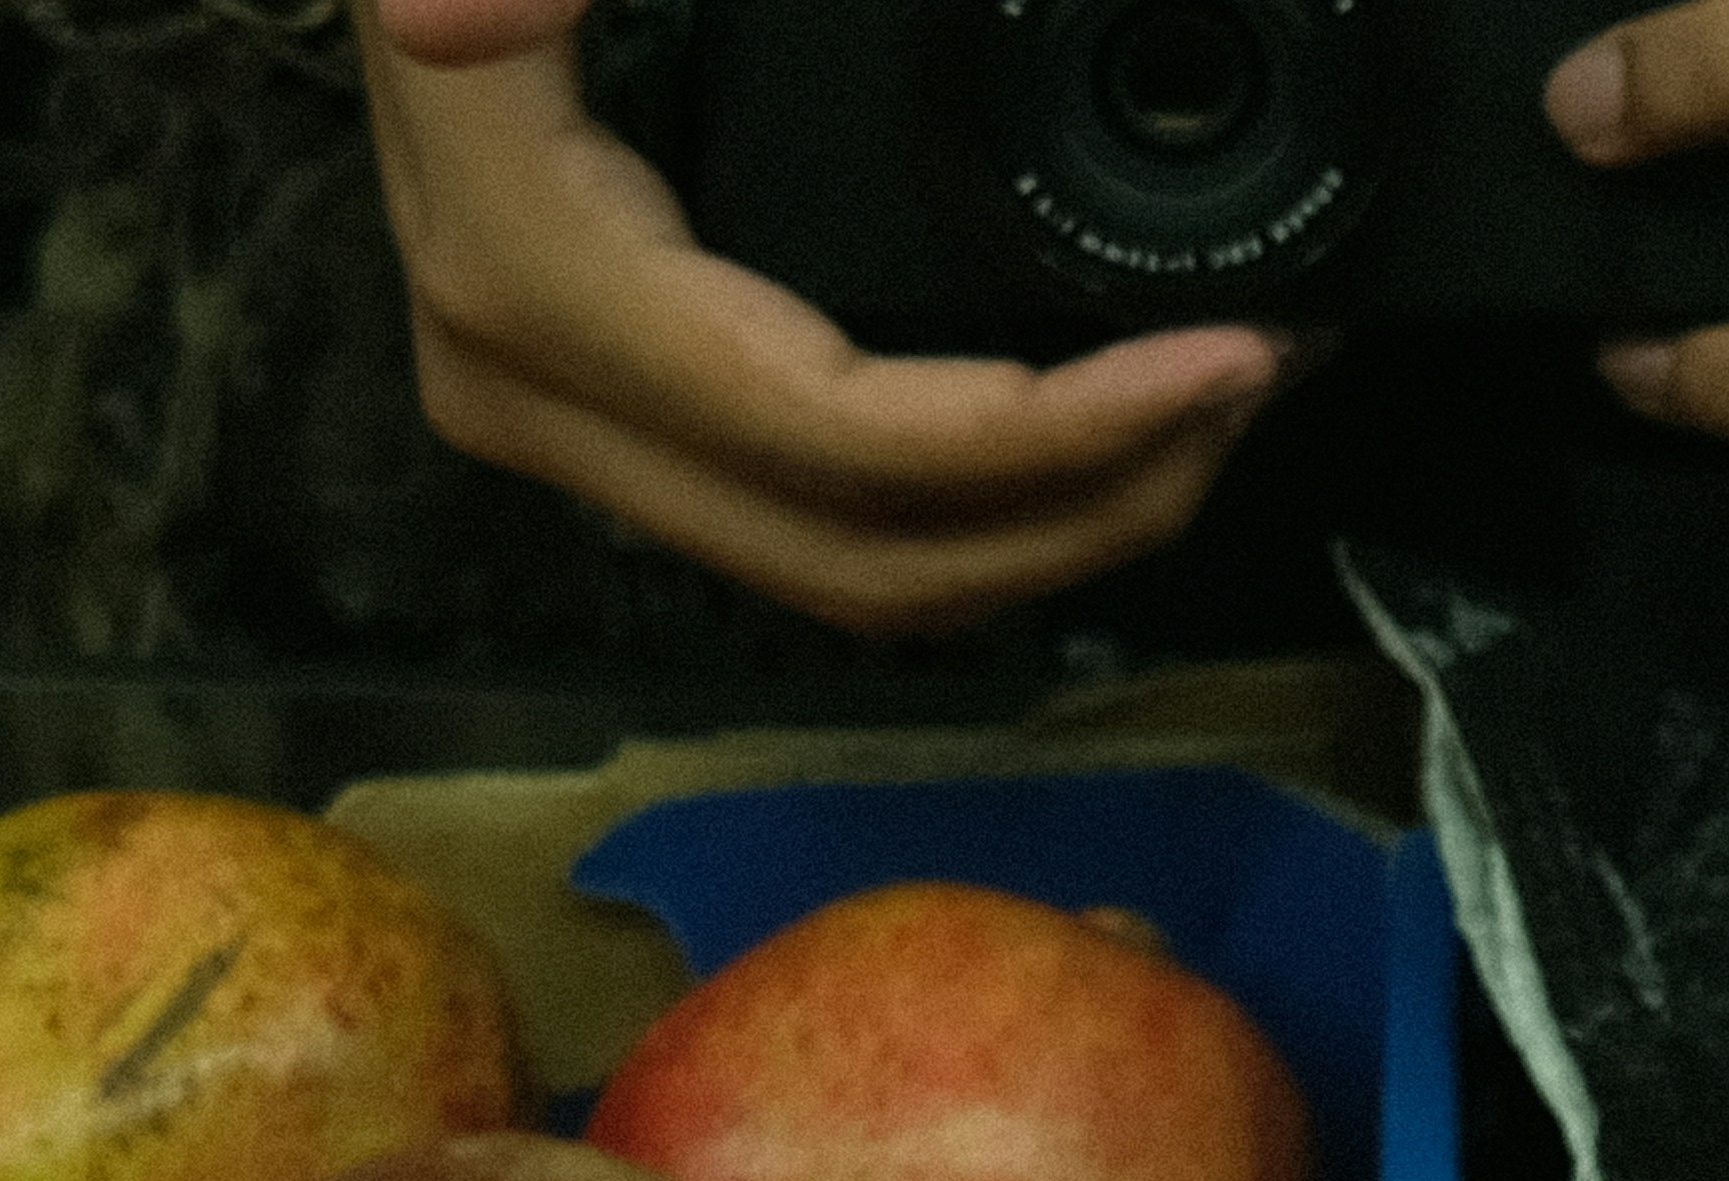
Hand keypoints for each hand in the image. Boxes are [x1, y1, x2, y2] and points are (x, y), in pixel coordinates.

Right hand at [361, 0, 1291, 637]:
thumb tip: (469, 10)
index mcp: (532, 285)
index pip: (840, 441)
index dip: (1051, 435)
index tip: (1223, 356)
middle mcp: (531, 396)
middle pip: (864, 559)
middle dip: (1092, 506)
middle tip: (1258, 390)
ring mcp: (563, 424)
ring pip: (851, 576)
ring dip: (1052, 524)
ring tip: (1210, 406)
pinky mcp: (610, 412)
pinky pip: (821, 522)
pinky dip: (975, 501)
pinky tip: (1090, 420)